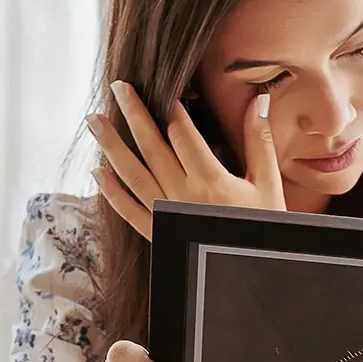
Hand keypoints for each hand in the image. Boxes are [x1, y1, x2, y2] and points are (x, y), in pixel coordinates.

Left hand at [87, 81, 283, 240]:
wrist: (255, 275)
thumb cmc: (265, 229)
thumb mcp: (268, 185)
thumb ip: (259, 142)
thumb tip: (257, 99)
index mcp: (211, 181)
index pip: (182, 134)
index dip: (172, 107)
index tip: (164, 86)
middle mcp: (184, 196)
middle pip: (152, 148)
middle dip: (134, 114)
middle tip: (118, 86)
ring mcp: (168, 216)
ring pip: (133, 176)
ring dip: (112, 147)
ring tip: (94, 121)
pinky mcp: (160, 235)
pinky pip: (130, 213)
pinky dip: (112, 194)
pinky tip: (98, 173)